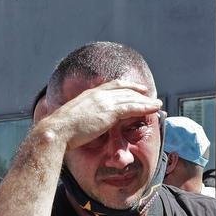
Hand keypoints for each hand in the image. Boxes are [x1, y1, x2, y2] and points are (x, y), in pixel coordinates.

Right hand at [40, 79, 162, 149]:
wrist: (58, 130)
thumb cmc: (61, 129)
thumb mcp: (73, 117)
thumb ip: (84, 115)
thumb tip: (86, 122)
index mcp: (90, 94)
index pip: (113, 85)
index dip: (127, 86)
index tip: (137, 88)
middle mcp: (98, 94)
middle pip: (125, 90)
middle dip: (140, 92)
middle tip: (151, 96)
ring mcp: (104, 102)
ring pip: (131, 98)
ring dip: (146, 101)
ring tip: (158, 103)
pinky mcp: (109, 112)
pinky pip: (132, 107)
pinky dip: (144, 107)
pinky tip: (153, 108)